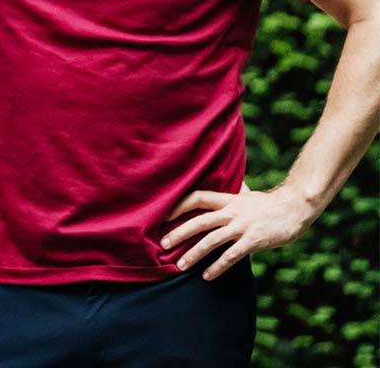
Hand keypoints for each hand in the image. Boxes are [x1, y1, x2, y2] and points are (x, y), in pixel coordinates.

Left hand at [164, 183, 319, 279]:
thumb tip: (227, 184)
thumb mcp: (248, 195)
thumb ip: (233, 194)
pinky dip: (217, 266)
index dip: (179, 206)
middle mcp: (232, 212)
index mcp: (228, 200)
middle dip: (179, 233)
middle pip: (199, 221)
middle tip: (162, 245)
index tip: (164, 216)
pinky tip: (207, 276)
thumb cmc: (270, 203)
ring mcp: (242, 227)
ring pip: (212, 240)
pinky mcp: (253, 241)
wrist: (296, 208)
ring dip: (194, 254)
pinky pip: (231, 256)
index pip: (197, 198)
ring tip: (180, 266)